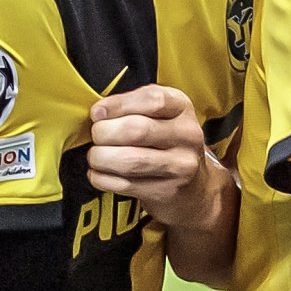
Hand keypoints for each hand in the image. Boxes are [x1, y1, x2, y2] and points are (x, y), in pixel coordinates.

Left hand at [88, 84, 229, 232]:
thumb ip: (132, 106)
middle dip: (103, 133)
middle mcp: (187, 135)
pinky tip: (101, 173)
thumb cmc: (166, 142)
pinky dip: (102, 178)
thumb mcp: (159, 114)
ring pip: (128, 160)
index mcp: (182, 107)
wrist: (194, 184)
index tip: (97, 113)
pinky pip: (124, 184)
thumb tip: (98, 113)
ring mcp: (180, 166)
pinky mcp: (167, 191)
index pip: (152, 99)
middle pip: (136, 130)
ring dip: (100, 158)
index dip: (118, 105)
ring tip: (96, 156)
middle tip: (96, 136)